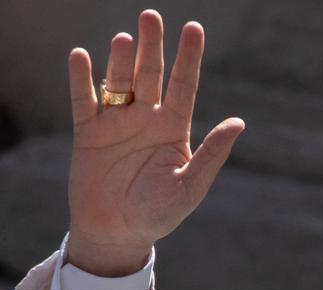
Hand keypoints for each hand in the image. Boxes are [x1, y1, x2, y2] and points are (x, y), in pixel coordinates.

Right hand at [65, 9, 243, 275]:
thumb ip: (212, 153)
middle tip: (151, 16)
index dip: (189, 57)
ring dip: (121, 60)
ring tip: (126, 40)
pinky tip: (82, 57)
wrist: (118, 233)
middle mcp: (146, 119)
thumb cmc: (159, 213)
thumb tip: (239, 122)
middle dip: (152, 46)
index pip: (184, 85)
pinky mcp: (88, 133)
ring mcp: (117, 123)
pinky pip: (83, 100)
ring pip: (119, 82)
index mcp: (174, 129)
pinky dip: (82, 79)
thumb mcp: (191, 185)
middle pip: (151, 74)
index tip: (193, 28)